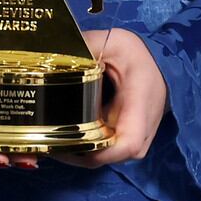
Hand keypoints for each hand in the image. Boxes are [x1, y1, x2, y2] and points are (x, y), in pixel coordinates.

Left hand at [50, 28, 168, 166]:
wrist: (159, 67)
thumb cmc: (137, 56)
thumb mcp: (114, 43)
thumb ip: (86, 46)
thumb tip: (55, 50)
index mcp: (140, 106)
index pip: (126, 144)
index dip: (95, 151)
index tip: (64, 143)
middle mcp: (141, 132)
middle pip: (106, 156)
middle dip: (74, 153)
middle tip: (42, 140)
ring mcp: (135, 141)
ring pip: (103, 157)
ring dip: (76, 152)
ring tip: (47, 138)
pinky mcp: (126, 142)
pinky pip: (104, 152)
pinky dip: (83, 147)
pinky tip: (62, 136)